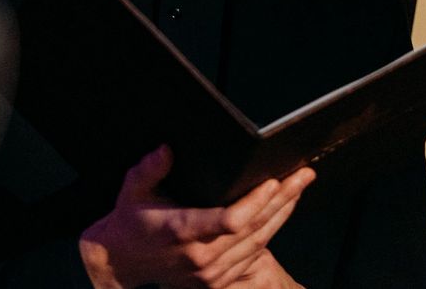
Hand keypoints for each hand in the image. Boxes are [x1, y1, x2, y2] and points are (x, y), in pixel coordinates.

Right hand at [78, 144, 313, 288]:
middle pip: (253, 228)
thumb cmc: (131, 220)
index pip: (229, 220)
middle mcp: (200, 256)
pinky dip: (271, 230)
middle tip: (303, 174)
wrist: (122, 261)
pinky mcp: (216, 280)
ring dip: (283, 213)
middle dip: (283, 198)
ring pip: (259, 242)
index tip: (273, 181)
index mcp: (181, 231)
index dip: (255, 203)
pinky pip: (253, 254)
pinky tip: (283, 210)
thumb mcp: (132, 189)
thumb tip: (166, 150)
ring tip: (301, 186)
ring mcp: (210, 272)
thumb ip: (149, 169)